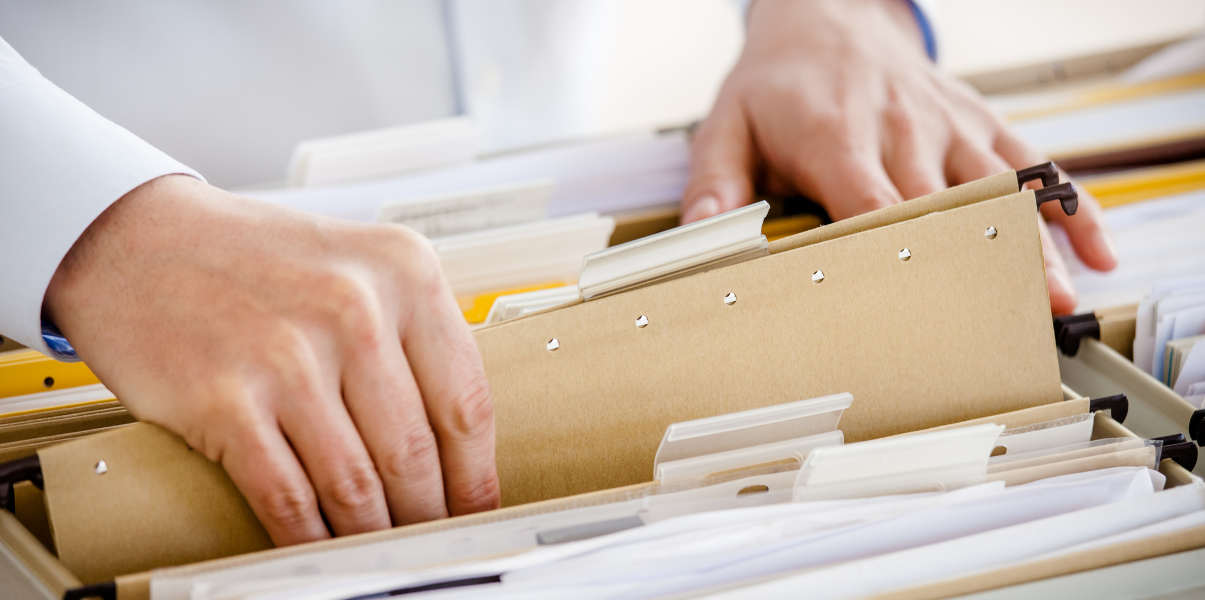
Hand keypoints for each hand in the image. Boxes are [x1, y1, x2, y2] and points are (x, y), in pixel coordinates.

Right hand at [44, 175, 498, 544]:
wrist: (138, 239)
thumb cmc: (255, 261)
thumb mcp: (358, 267)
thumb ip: (410, 336)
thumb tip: (456, 441)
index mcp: (404, 272)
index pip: (467, 401)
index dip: (476, 475)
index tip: (479, 509)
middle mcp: (354, 308)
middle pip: (415, 452)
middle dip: (429, 514)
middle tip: (433, 540)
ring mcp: (288, 355)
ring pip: (357, 484)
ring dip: (375, 534)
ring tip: (383, 551)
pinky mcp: (224, 399)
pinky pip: (287, 497)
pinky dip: (310, 539)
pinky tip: (323, 549)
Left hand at [681, 0, 1116, 313]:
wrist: (824, 15)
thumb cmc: (774, 85)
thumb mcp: (727, 124)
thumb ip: (716, 181)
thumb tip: (703, 233)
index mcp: (836, 138)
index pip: (871, 207)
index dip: (896, 258)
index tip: (918, 310)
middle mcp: (901, 130)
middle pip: (945, 207)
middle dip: (972, 265)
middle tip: (1002, 326)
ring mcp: (946, 124)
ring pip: (1000, 187)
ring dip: (1031, 244)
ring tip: (1058, 302)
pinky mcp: (976, 120)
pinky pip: (1031, 161)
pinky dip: (1069, 205)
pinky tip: (1096, 252)